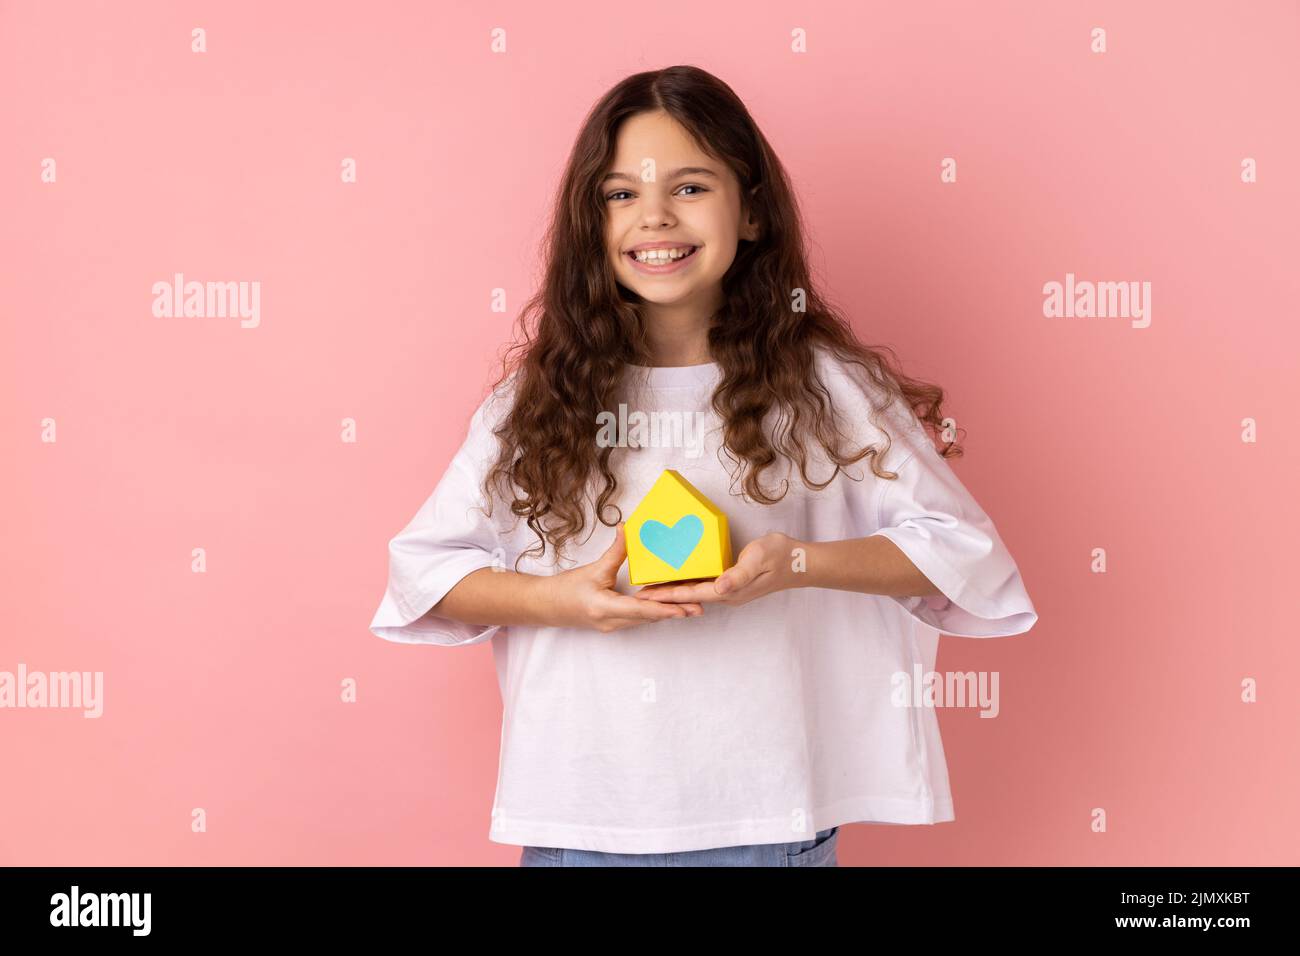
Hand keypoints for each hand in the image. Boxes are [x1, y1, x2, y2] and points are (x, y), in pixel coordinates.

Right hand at [544, 524, 703, 632]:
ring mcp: (613, 626)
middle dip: (673, 612)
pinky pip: (638, 619)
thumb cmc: (566, 589)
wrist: (546, 606)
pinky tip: (669, 606)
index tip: (683, 608)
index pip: (640, 610)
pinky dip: (654, 612)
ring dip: (666, 613)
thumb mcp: (593, 569)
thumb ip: (615, 552)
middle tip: (698, 607)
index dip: (663, 609)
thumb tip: (627, 529)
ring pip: (645, 620)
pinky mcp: (614, 624)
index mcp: (604, 608)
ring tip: (691, 607)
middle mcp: (611, 621)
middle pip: (648, 617)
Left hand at [634, 531, 801, 608]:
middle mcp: (726, 593)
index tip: (645, 594)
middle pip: (688, 597)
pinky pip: (703, 586)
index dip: (666, 594)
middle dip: (663, 596)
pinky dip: (687, 584)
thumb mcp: (758, 559)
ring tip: (651, 588)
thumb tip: (718, 587)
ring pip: (694, 593)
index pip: (691, 593)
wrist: (800, 562)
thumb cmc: (780, 556)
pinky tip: (678, 577)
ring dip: (673, 591)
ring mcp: (729, 590)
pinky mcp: (732, 583)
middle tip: (639, 594)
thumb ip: (737, 574)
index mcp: (729, 590)